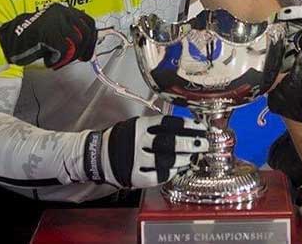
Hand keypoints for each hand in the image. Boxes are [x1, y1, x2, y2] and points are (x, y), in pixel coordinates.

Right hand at [0, 3, 96, 68]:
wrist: (9, 41)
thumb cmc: (32, 39)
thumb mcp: (55, 31)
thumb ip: (71, 34)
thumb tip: (88, 46)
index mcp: (64, 10)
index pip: (88, 22)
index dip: (92, 40)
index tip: (89, 53)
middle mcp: (61, 12)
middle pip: (85, 33)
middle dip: (83, 50)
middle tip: (78, 60)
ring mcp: (55, 21)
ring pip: (76, 43)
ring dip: (69, 57)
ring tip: (56, 60)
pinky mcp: (48, 32)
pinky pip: (64, 50)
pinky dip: (58, 60)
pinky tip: (49, 60)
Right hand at [83, 115, 209, 188]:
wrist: (97, 156)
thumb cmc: (122, 139)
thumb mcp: (135, 125)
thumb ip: (155, 126)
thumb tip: (184, 126)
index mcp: (139, 126)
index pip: (167, 123)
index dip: (186, 125)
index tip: (200, 127)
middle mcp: (137, 142)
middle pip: (168, 142)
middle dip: (190, 143)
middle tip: (204, 143)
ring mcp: (134, 161)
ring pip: (164, 161)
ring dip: (182, 159)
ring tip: (192, 156)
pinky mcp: (133, 177)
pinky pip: (155, 177)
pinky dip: (169, 173)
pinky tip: (176, 169)